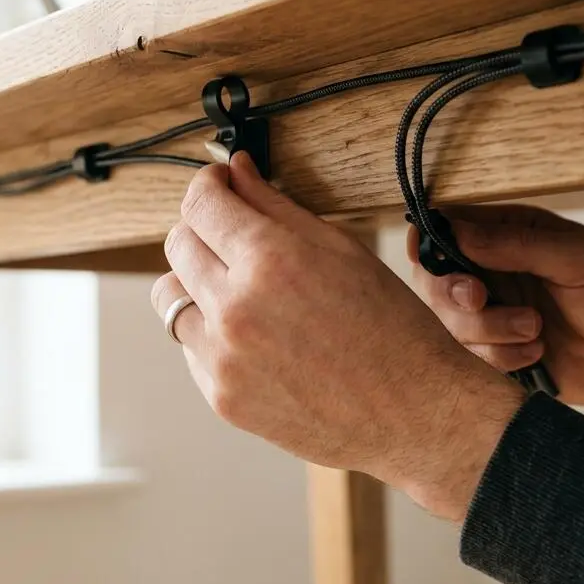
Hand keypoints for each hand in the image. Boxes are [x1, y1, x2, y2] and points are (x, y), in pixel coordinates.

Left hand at [151, 152, 523, 522]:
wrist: (414, 414)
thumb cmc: (391, 328)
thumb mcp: (341, 249)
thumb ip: (276, 205)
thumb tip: (236, 170)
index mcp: (270, 259)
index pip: (200, 203)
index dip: (208, 184)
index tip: (220, 184)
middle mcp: (236, 308)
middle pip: (177, 245)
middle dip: (200, 228)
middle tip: (232, 233)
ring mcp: (223, 358)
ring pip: (170, 297)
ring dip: (194, 283)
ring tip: (237, 288)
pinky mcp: (222, 397)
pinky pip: (191, 347)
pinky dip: (210, 332)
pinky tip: (255, 336)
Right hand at [408, 205, 583, 444]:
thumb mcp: (577, 256)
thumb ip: (516, 244)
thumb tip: (456, 230)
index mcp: (505, 236)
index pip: (444, 228)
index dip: (426, 241)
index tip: (426, 255)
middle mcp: (489, 274)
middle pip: (433, 281)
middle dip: (453, 294)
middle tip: (481, 298)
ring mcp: (489, 317)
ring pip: (447, 325)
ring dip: (489, 331)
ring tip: (536, 329)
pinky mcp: (494, 357)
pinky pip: (469, 360)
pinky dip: (500, 359)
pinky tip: (537, 354)